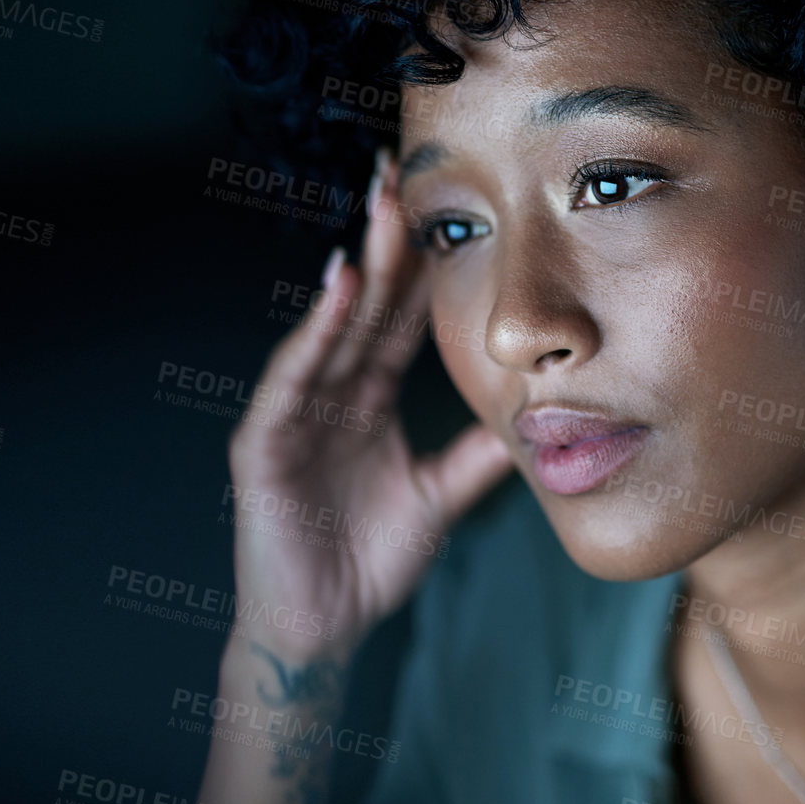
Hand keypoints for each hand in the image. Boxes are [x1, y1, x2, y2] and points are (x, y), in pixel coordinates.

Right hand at [225, 148, 512, 657]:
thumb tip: (541, 418)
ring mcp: (292, 414)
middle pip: (364, 306)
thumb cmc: (367, 563)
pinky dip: (313, 332)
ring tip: (379, 211)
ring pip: (329, 328)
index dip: (421, 265)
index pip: (398, 318)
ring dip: (355, 269)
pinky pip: (291, 378)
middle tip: (404, 174)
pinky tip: (337, 287)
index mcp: (367, 399)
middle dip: (384, 241)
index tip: (449, 205)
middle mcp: (328, 394)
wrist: (322, 630)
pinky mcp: (263, 444)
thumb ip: (478, 455)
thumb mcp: (440, 497)